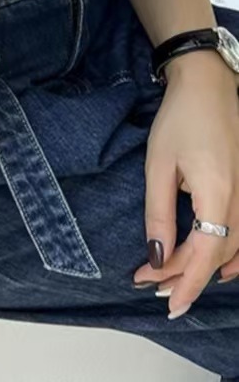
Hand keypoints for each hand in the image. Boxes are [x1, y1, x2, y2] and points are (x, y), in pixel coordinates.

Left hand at [131, 52, 238, 317]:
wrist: (209, 84)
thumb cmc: (180, 119)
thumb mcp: (158, 165)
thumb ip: (158, 213)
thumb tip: (157, 257)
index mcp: (218, 196)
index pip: (204, 256)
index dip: (183, 281)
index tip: (158, 297)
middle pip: (218, 257)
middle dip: (185, 276)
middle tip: (151, 286)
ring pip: (235, 249)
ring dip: (204, 268)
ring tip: (173, 279)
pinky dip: (228, 255)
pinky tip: (215, 266)